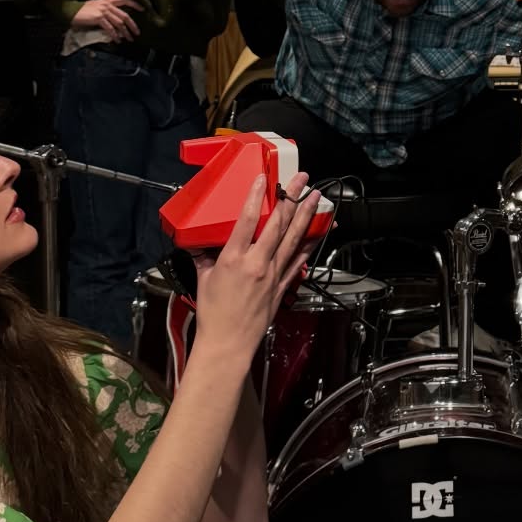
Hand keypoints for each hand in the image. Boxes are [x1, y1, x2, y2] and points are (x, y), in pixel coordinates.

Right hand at [72, 0, 141, 38]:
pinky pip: (110, 28)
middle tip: (137, 33)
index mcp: (107, 0)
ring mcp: (103, 11)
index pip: (124, 0)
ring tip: (129, 39)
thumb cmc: (82, 10)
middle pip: (124, 15)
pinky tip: (117, 40)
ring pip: (119, 23)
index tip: (143, 9)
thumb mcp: (96, 7)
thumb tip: (118, 22)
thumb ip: (107, 11)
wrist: (70, 10)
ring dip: (125, 33)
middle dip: (132, 25)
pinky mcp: (99, 18)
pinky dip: (115, 35)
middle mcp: (107, 4)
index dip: (134, 4)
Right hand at [190, 173, 319, 361]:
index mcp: (233, 259)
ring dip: (306, 215)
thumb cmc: (213, 314)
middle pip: (278, 224)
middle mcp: (257, 263)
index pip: (247, 220)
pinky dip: (310, 243)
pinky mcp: (283, 285)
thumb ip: (204, 256)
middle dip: (291, 198)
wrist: (228, 342)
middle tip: (300, 179)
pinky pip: (299, 259)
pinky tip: (320, 230)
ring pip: (294, 238)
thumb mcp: (203, 278)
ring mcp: (274, 274)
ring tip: (316, 196)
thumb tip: (200, 242)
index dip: (257, 196)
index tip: (264, 179)